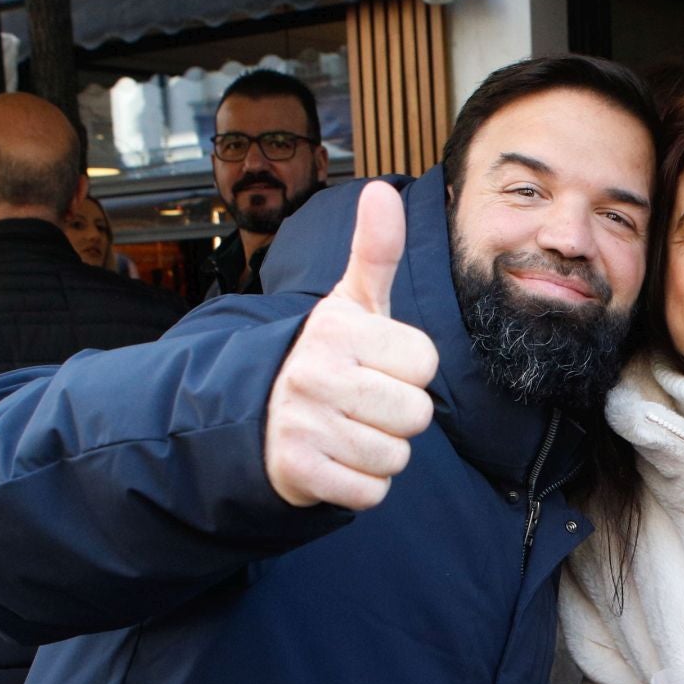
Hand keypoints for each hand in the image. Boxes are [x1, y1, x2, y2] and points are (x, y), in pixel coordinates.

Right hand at [264, 181, 438, 510]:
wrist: (258, 416)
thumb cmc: (326, 358)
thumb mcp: (351, 304)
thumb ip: (375, 253)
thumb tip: (382, 190)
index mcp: (336, 329)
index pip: (425, 363)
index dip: (409, 370)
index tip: (375, 366)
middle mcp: (314, 373)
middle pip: (416, 413)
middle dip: (398, 415)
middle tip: (361, 404)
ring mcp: (303, 424)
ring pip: (396, 457)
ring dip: (381, 452)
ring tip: (348, 430)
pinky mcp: (297, 472)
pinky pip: (370, 492)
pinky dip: (361, 486)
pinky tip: (336, 461)